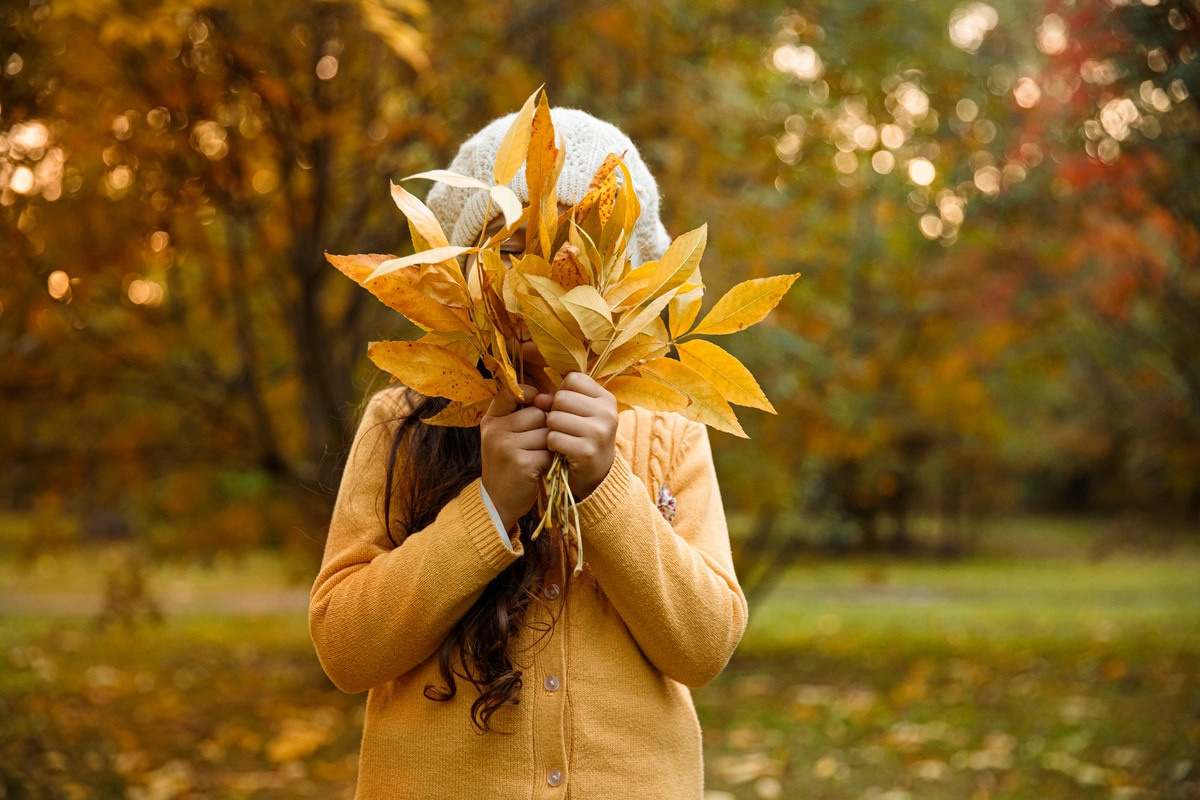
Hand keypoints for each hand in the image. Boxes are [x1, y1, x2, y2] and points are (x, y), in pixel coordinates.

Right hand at [480, 384, 552, 531]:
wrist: (497, 502)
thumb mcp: (503, 435)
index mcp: (491, 419)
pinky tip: (540, 468)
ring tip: (538, 456)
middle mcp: (496, 430)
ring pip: (547, 433)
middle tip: (537, 444)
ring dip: (549, 445)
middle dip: (545, 427)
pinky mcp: (522, 463)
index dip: (531, 396)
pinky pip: (549, 452)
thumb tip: (550, 397)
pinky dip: (550, 461)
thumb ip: (521, 414)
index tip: (536, 408)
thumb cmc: (507, 464)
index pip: (513, 391)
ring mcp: (507, 446)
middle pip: (538, 413)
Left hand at [534, 372, 617, 499]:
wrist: (597, 474)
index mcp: (606, 399)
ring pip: (554, 418)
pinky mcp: (586, 451)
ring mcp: (598, 432)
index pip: (574, 379)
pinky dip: (552, 445)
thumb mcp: (578, 414)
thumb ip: (557, 401)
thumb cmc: (584, 437)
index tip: (569, 408)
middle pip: (562, 397)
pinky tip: (561, 449)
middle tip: (565, 426)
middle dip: (555, 412)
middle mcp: (607, 413)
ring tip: (564, 437)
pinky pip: (553, 438)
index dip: (564, 392)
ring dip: (552, 429)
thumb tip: (537, 399)